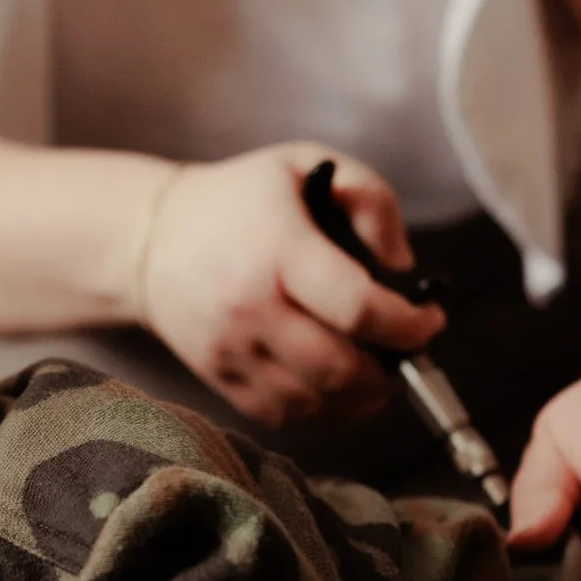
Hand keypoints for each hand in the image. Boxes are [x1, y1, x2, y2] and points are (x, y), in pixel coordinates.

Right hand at [138, 144, 445, 429]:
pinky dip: (321, 412)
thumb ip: (369, 199)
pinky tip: (335, 387)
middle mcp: (250, 307)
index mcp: (278, 249)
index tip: (429, 320)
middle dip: (389, 370)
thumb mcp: (304, 164)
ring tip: (375, 372)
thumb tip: (402, 266)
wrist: (151, 239)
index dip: (409, 326)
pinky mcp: (218, 376)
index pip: (358, 308)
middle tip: (404, 351)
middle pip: (340, 369)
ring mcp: (230, 349)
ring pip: (314, 403)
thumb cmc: (239, 200)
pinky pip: (282, 416)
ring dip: (359, 398)